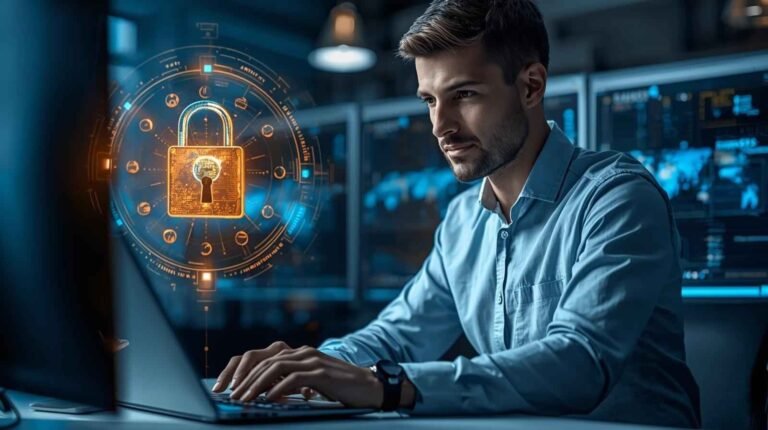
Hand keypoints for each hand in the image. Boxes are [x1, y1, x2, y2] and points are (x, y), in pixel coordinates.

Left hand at [212, 342, 384, 408]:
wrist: (370, 387)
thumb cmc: (339, 388)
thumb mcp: (310, 383)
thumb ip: (290, 382)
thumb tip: (264, 395)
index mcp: (296, 353)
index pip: (260, 356)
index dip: (240, 369)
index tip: (225, 387)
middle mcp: (301, 352)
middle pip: (263, 359)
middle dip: (243, 378)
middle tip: (229, 396)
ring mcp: (312, 360)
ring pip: (275, 367)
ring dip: (256, 384)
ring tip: (243, 399)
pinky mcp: (321, 372)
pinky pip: (294, 378)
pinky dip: (278, 389)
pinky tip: (268, 400)